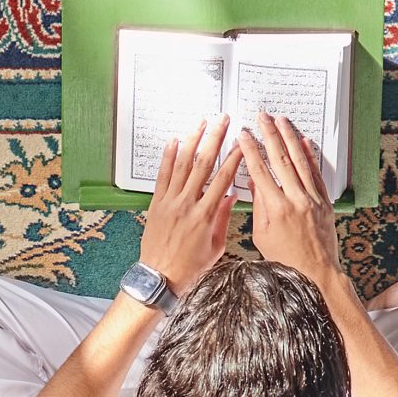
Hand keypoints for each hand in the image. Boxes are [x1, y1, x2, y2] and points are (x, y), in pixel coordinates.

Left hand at [139, 115, 239, 296]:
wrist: (160, 276)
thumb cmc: (190, 266)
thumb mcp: (215, 246)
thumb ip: (222, 218)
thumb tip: (230, 196)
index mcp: (205, 215)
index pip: (223, 179)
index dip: (233, 158)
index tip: (241, 143)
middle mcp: (187, 204)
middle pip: (203, 164)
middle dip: (215, 139)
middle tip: (222, 120)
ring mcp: (170, 202)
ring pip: (182, 164)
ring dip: (192, 141)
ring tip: (201, 123)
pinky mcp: (156, 203)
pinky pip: (162, 175)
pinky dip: (168, 157)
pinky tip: (174, 141)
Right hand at [240, 113, 344, 298]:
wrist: (317, 273)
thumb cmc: (285, 260)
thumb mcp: (261, 235)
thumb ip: (258, 206)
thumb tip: (254, 183)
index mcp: (275, 208)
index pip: (260, 171)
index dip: (250, 150)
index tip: (244, 135)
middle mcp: (295, 199)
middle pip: (280, 159)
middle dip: (269, 134)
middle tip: (262, 117)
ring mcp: (312, 199)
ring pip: (300, 161)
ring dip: (290, 138)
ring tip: (282, 121)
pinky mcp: (324, 202)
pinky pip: (316, 173)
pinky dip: (310, 156)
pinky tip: (304, 141)